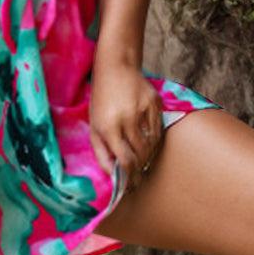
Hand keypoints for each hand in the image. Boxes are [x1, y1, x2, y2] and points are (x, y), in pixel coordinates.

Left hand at [89, 61, 162, 194]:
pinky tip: (147, 141)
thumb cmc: (101, 101)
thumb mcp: (94, 127)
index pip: (125, 160)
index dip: (130, 177)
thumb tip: (112, 176)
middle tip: (139, 177)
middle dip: (140, 169)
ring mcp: (143, 110)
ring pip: (152, 144)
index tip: (132, 185)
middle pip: (141, 154)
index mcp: (109, 127)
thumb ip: (102, 153)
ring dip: (148, 156)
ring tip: (142, 160)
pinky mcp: (155, 103)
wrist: (115, 68)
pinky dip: (154, 139)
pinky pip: (159, 130)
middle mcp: (127, 119)